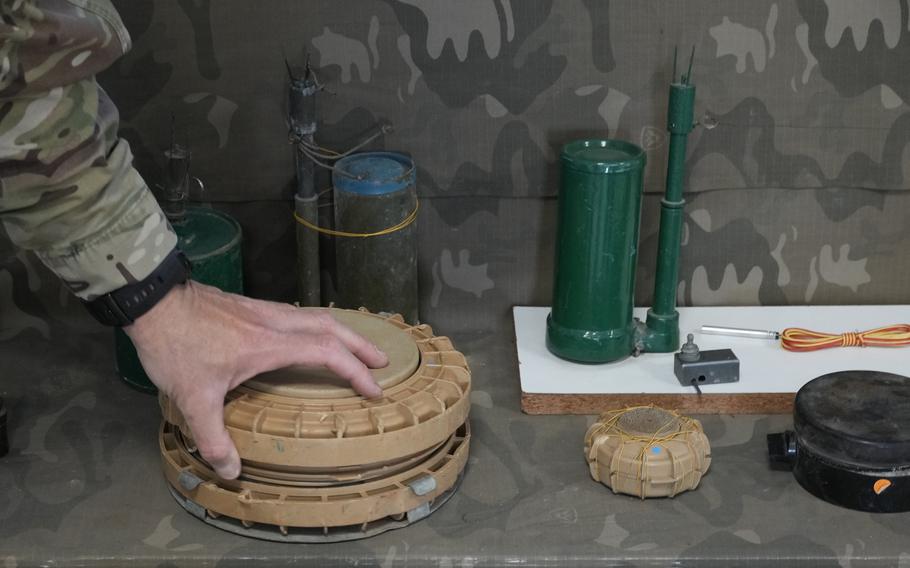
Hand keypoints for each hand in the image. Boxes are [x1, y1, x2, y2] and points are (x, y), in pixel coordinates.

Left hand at [124, 281, 387, 479]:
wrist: (153, 302)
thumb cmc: (176, 347)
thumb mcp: (192, 398)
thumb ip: (213, 436)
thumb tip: (232, 470)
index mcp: (270, 344)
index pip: (327, 353)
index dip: (355, 371)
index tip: (374, 389)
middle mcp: (274, 323)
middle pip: (332, 326)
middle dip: (361, 344)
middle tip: (383, 361)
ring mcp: (263, 311)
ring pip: (316, 315)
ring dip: (342, 331)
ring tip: (356, 346)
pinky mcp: (250, 306)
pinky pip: (298, 313)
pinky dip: (318, 324)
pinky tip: (310, 336)